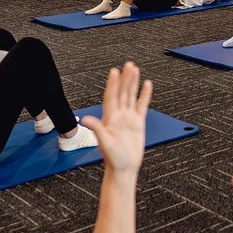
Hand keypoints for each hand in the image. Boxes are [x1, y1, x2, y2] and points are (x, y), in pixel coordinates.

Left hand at [81, 62, 152, 177]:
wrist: (124, 168)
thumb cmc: (113, 158)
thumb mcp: (104, 143)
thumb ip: (97, 129)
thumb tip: (85, 119)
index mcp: (109, 118)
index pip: (111, 96)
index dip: (113, 84)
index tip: (114, 71)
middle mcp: (119, 115)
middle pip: (122, 92)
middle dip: (125, 79)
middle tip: (128, 65)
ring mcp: (128, 118)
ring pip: (131, 96)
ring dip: (133, 83)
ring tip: (136, 70)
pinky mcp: (138, 123)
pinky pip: (142, 106)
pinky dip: (144, 95)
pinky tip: (146, 85)